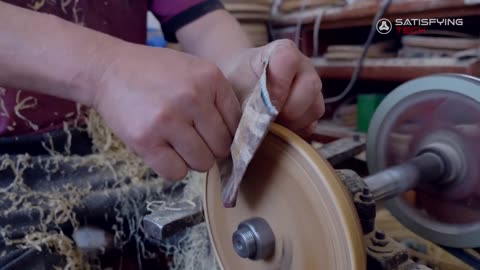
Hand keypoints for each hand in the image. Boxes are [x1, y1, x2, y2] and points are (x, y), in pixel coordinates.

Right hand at [93, 44, 240, 179]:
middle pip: (221, 147)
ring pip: (201, 163)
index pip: (237, 124)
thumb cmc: (156, 74)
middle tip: (192, 139)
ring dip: (192, 160)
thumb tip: (237, 141)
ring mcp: (168, 120)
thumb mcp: (194, 71)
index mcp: (210, 78)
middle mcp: (193, 98)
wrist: (109, 70)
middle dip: (210, 149)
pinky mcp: (146, 140)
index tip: (213, 135)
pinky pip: (175, 173)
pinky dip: (173, 168)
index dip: (227, 134)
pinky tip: (164, 151)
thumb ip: (217, 99)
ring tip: (176, 143)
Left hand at [224, 39, 324, 137]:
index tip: (261, 102)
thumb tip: (259, 120)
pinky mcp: (313, 109)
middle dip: (288, 109)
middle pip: (310, 86)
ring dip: (293, 123)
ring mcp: (312, 88)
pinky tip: (278, 129)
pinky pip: (312, 124)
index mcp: (283, 51)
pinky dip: (295, 131)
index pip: (290, 60)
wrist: (238, 89)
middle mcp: (304, 66)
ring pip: (314, 108)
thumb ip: (245, 96)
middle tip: (267, 118)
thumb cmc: (235, 82)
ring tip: (272, 125)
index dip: (277, 85)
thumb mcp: (233, 84)